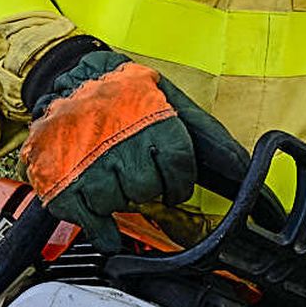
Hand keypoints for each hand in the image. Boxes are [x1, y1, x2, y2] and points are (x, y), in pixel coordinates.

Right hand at [22, 45, 257, 251]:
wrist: (61, 74)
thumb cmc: (123, 90)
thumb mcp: (169, 98)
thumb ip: (207, 134)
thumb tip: (244, 167)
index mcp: (153, 120)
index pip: (179, 168)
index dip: (178, 182)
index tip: (173, 185)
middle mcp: (122, 142)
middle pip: (149, 189)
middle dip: (147, 186)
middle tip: (137, 175)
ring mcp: (90, 163)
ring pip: (121, 204)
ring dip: (121, 198)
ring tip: (113, 179)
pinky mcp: (63, 181)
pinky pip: (91, 222)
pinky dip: (103, 232)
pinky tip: (107, 229)